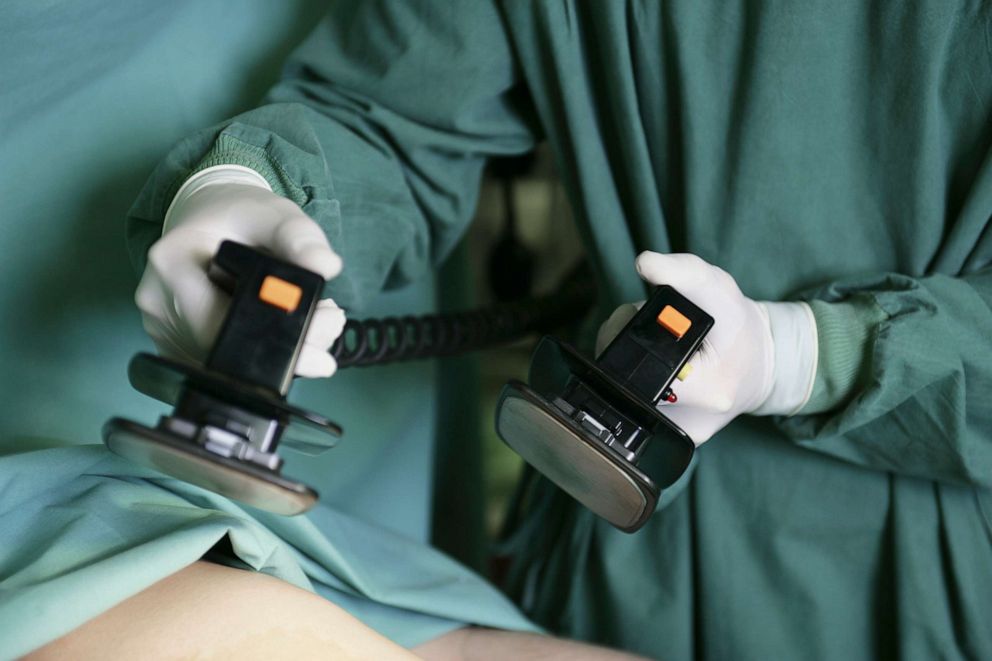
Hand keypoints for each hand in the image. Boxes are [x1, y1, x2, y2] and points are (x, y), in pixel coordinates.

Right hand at [136, 165, 345, 377]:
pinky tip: (277, 327)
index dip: (278, 336)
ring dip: (276, 352)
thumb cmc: (239, 216)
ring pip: (226, 364)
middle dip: (288, 347)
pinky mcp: (174, 344)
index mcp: (172, 262)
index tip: (324, 329)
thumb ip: (301, 237)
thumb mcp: (276, 215)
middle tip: (328, 323)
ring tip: (309, 320)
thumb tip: (326, 265)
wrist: (209, 218)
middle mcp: (158, 300)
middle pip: (227, 351)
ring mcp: (161, 328)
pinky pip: (220, 362)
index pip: (223, 321)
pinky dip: (256, 352)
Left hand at [596, 252, 817, 443]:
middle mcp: (698, 418)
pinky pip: (641, 410)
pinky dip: (642, 386)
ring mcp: (688, 434)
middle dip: (627, 347)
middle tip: (653, 331)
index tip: (642, 315)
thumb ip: (682, 271)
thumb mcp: (716, 287)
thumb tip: (645, 262)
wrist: (763, 364)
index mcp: (709, 386)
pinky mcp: (680, 440)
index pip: (637, 363)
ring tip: (659, 351)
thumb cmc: (736, 325)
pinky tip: (662, 372)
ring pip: (628, 396)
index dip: (626, 332)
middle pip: (625, 381)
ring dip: (630, 367)